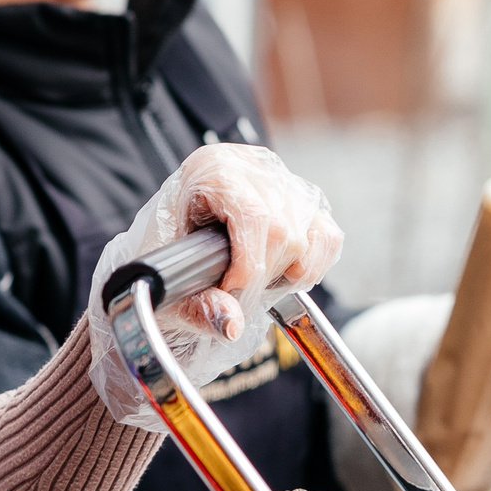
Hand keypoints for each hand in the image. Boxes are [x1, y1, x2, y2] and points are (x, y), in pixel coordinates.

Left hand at [87, 144, 344, 427]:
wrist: (169, 243)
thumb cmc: (164, 257)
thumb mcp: (167, 283)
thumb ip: (196, 307)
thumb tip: (232, 325)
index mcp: (212, 169)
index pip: (254, 216)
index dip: (248, 266)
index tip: (228, 292)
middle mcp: (252, 166)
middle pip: (285, 230)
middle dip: (264, 276)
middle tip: (235, 293)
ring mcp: (283, 179)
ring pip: (310, 235)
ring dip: (287, 272)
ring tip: (251, 281)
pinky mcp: (305, 200)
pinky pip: (327, 236)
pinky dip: (311, 265)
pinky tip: (280, 274)